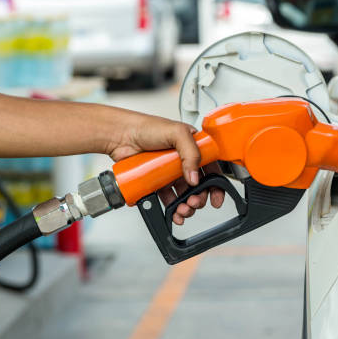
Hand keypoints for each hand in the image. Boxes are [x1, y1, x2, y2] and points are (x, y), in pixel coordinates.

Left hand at [107, 114, 224, 223]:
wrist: (121, 136)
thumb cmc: (147, 127)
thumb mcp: (176, 133)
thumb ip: (191, 153)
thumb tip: (194, 177)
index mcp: (193, 148)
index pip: (211, 169)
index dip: (216, 185)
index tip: (216, 198)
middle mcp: (183, 161)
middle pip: (198, 186)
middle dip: (199, 199)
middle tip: (193, 203)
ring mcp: (170, 173)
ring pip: (184, 195)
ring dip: (186, 206)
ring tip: (182, 210)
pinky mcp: (157, 181)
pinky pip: (167, 198)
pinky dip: (172, 208)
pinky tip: (172, 211)